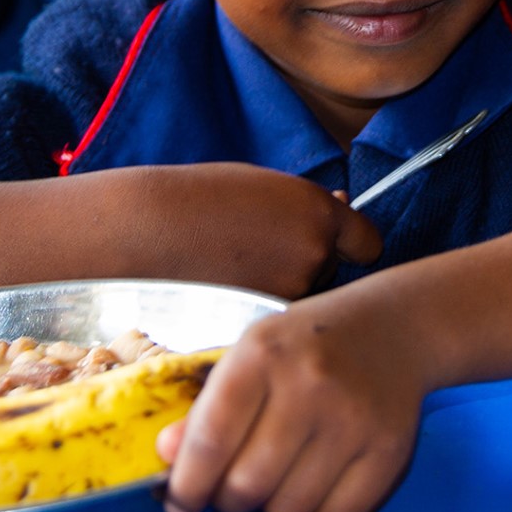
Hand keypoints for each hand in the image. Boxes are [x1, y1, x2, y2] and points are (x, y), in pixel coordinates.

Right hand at [131, 163, 383, 299]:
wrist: (142, 231)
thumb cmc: (199, 199)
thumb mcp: (264, 186)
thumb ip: (307, 205)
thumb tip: (345, 205)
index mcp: (320, 215)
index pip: (368, 242)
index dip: (351, 245)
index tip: (338, 246)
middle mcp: (315, 256)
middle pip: (331, 272)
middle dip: (306, 266)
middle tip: (257, 250)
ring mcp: (288, 295)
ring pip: (300, 298)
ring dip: (278, 289)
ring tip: (231, 267)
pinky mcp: (261, 324)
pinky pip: (272, 319)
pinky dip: (256, 309)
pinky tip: (224, 291)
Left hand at [156, 286, 428, 511]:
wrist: (394, 328)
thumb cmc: (305, 347)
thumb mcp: (248, 356)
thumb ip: (205, 407)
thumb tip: (167, 456)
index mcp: (263, 353)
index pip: (209, 440)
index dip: (185, 486)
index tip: (178, 505)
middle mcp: (310, 383)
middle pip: (246, 486)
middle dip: (227, 502)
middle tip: (231, 490)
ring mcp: (354, 419)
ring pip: (289, 510)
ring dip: (273, 508)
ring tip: (280, 476)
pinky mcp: (390, 449)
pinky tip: (319, 479)